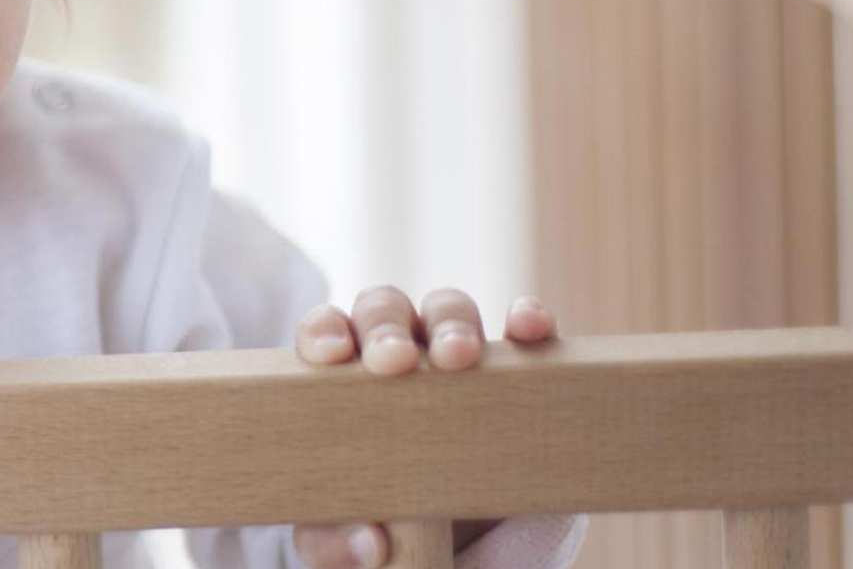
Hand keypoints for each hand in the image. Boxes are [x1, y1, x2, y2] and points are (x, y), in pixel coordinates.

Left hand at [287, 286, 559, 567]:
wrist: (467, 546)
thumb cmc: (388, 526)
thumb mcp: (348, 540)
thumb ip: (336, 543)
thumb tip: (372, 547)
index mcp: (344, 380)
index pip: (324, 331)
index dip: (323, 331)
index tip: (331, 356)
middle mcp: (400, 355)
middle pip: (383, 308)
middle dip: (386, 326)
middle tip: (395, 363)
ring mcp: (462, 359)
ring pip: (449, 308)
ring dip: (452, 323)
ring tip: (459, 359)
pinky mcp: (525, 373)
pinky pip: (528, 330)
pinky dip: (529, 318)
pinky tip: (528, 329)